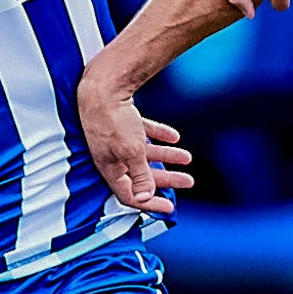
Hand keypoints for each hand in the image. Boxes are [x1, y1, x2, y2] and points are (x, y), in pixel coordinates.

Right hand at [78, 77, 189, 214]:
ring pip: (145, 153)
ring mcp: (117, 139)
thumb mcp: (131, 152)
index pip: (129, 195)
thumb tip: (145, 199)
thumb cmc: (113, 120)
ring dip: (167, 156)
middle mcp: (112, 156)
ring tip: (187, 157)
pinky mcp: (122, 122)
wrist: (103, 86)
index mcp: (110, 168)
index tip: (170, 208)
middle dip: (167, 179)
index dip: (150, 203)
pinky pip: (143, 133)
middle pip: (141, 174)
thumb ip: (139, 176)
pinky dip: (159, 135)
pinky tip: (174, 137)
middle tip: (189, 181)